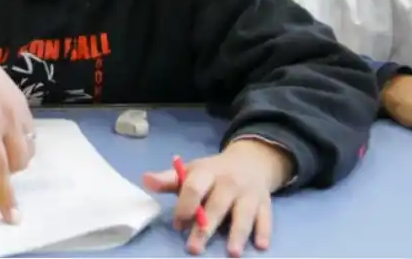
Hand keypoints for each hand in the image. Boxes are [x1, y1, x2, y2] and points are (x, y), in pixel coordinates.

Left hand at [0, 32, 35, 222]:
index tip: (13, 217)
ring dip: (15, 157)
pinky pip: (30, 130)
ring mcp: (19, 107)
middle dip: (6, 172)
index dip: (5, 196)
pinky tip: (1, 130)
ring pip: (28, 148)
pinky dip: (20, 139)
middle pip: (19, 162)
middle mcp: (8, 118)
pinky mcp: (23, 98)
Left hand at [142, 140, 290, 256]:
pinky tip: (261, 245)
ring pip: (243, 213)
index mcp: (208, 172)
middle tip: (194, 248)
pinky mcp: (265, 204)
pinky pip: (266, 218)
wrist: (251, 161)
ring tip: (232, 252)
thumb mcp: (192, 171)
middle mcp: (229, 182)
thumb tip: (145, 180)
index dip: (185, 206)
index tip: (178, 224)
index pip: (194, 187)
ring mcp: (249, 193)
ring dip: (238, 232)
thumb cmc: (214, 173)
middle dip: (206, 227)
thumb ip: (170, 179)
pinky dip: (264, 231)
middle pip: (217, 205)